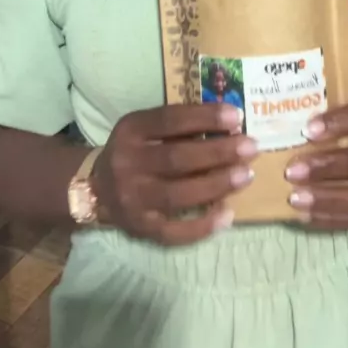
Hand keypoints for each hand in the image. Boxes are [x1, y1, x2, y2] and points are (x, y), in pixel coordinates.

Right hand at [93, 104, 255, 245]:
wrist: (97, 190)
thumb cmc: (135, 152)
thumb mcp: (145, 129)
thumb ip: (179, 126)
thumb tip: (229, 124)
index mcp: (130, 131)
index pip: (169, 120)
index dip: (204, 117)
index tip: (236, 116)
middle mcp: (127, 164)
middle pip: (176, 158)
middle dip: (218, 152)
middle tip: (251, 147)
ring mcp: (132, 199)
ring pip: (178, 194)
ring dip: (217, 185)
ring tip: (247, 175)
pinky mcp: (140, 228)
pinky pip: (174, 232)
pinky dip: (203, 225)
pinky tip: (228, 215)